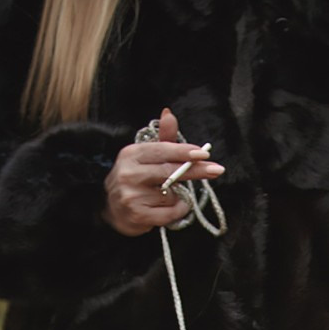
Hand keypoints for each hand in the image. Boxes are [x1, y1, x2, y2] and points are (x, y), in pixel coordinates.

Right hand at [103, 106, 223, 235]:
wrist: (111, 209)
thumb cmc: (134, 180)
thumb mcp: (145, 157)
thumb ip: (162, 139)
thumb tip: (169, 113)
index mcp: (131, 154)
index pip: (162, 150)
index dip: (184, 152)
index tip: (204, 153)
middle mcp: (129, 173)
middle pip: (170, 171)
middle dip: (195, 170)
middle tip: (216, 170)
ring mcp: (132, 195)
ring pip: (171, 195)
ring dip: (178, 197)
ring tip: (166, 196)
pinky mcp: (137, 215)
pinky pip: (170, 213)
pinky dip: (177, 212)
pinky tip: (170, 209)